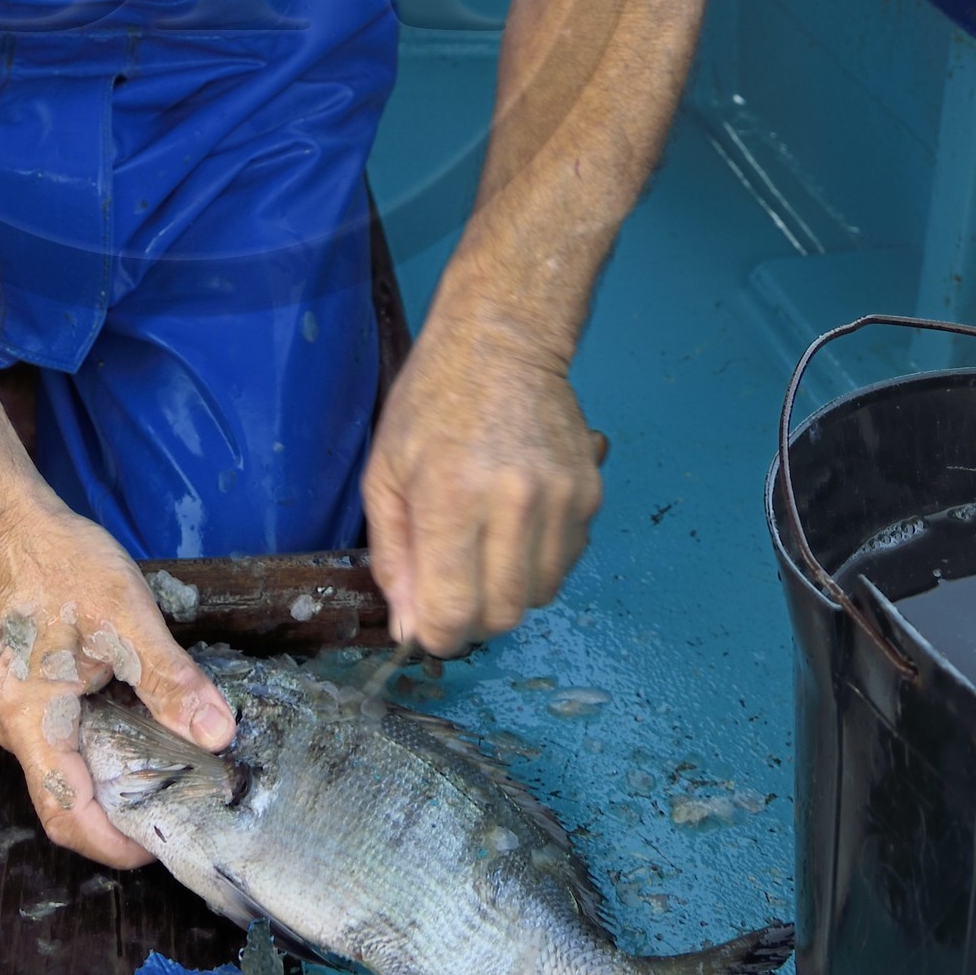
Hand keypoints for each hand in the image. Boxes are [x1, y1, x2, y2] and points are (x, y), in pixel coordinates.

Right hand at [0, 485, 235, 866]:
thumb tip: (218, 734)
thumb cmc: (59, 565)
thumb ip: (170, 680)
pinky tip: (146, 732)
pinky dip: (106, 753)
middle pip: (67, 803)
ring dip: (115, 786)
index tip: (165, 843)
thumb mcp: (125, 619)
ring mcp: (24, 712)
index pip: (68, 814)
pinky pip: (68, 744)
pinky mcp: (34, 693)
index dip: (115, 844)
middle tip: (179, 812)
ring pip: (69, 773)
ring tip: (172, 778)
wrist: (10, 523)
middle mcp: (21, 730)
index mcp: (34, 724)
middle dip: (120, 822)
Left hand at [362, 312, 604, 655]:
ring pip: (539, 595)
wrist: (502, 341)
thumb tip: (409, 628)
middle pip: (502, 615)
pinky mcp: (590, 495)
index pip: (454, 613)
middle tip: (452, 583)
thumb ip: (393, 556)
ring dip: (507, 588)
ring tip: (485, 542)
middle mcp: (514, 506)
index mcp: (452, 500)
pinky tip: (516, 521)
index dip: (436, 633)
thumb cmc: (431, 401)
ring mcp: (561, 501)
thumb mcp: (385, 473)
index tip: (426, 622)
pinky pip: (565, 562)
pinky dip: (538, 560)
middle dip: (472, 617)